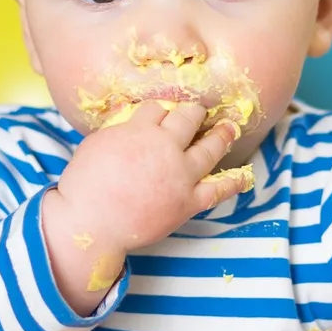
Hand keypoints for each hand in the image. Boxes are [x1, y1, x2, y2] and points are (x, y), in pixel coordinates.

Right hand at [43, 102, 251, 314]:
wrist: (90, 224)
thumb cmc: (86, 184)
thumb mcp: (97, 143)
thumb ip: (121, 128)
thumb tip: (133, 119)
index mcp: (140, 130)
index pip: (160, 107)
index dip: (163, 106)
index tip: (166, 108)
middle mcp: (165, 148)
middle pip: (188, 119)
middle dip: (193, 112)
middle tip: (198, 110)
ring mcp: (180, 175)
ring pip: (209, 147)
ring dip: (222, 134)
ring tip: (230, 126)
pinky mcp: (188, 202)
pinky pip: (218, 189)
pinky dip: (235, 181)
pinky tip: (246, 174)